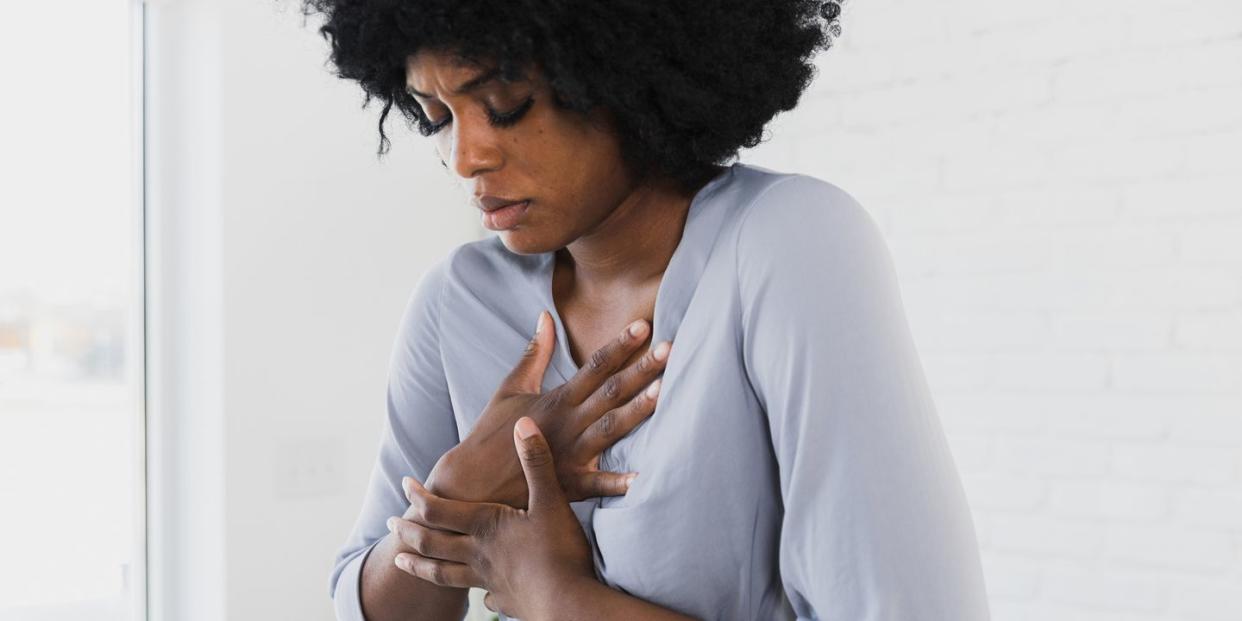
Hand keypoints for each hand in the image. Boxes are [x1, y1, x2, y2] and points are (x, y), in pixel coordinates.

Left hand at [389, 417, 596, 620]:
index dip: (418, 496)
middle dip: (408, 531)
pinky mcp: (507, 601)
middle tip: (390, 523)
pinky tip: (480, 595)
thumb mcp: (551, 500)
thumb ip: (536, 462)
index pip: (438, 509)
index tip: (405, 483)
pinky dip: (477, 593)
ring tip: (401, 561)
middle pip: (432, 543)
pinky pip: (484, 596)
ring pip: (443, 574)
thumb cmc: (559, 552)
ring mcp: (489, 581)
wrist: (569, 604)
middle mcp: (478, 554)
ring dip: (419, 566)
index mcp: (485, 526)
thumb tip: (523, 423)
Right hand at [427, 310, 669, 507]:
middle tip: (671, 349)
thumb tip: (546, 317)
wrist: (470, 481)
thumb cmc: (491, 432)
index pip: (594, 366)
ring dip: (638, 411)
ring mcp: (568, 454)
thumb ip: (534, 353)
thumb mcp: (510, 388)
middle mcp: (567, 423)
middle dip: (641, 370)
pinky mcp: (567, 485)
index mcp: (556, 399)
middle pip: (610, 392)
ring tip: (666, 392)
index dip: (620, 345)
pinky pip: (596, 485)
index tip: (644, 325)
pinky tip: (642, 478)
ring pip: (610, 429)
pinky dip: (618, 483)